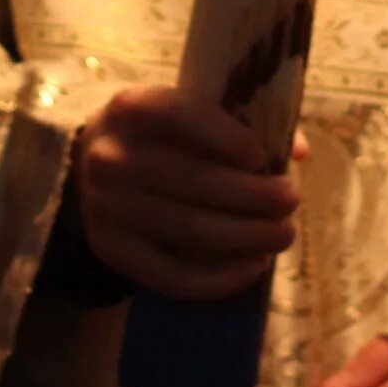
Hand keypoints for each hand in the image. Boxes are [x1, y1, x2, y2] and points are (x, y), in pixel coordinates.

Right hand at [72, 86, 297, 302]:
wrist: (90, 168)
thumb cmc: (158, 135)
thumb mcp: (184, 111)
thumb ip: (240, 121)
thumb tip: (297, 151)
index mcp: (132, 108)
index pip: (180, 116)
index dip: (226, 136)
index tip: (262, 156)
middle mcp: (111, 157)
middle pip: (193, 181)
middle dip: (253, 195)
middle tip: (291, 201)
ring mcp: (107, 208)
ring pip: (189, 230)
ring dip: (247, 236)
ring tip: (283, 234)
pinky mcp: (111, 251)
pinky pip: (172, 275)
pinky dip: (220, 278)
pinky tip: (253, 267)